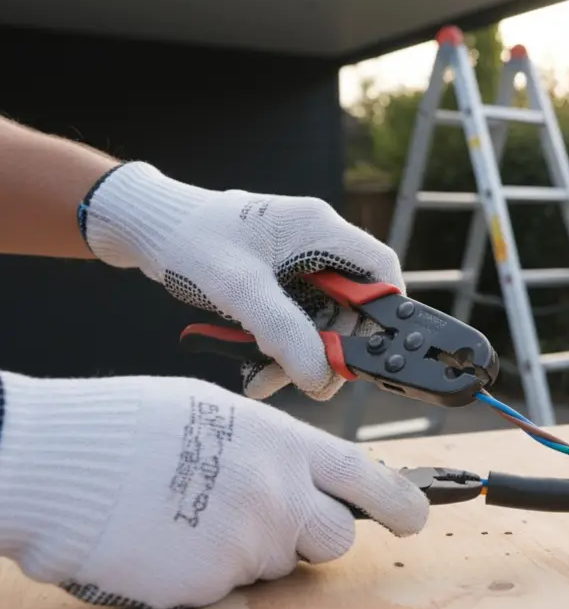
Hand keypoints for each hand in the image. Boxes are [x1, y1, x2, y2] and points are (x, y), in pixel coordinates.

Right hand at [0, 371, 428, 608]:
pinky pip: (222, 588)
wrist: (62, 464)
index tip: (416, 518)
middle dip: (311, 534)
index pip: (368, 479)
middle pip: (333, 539)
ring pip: (272, 563)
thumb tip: (293, 470)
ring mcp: (245, 547)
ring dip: (247, 550)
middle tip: (265, 517)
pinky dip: (201, 571)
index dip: (402, 503)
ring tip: (191, 515)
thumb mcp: (220, 413)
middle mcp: (278, 498)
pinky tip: (165, 540)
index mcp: (286, 446)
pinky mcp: (207, 587)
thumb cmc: (131, 426)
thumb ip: (271, 447)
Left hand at [80, 162, 405, 400]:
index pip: (380, 270)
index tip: (372, 352)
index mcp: (319, 229)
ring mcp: (295, 262)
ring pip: (319, 319)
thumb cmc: (189, 240)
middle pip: (349, 304)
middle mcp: (315, 243)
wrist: (142, 226)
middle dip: (329, 347)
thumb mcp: (239, 289)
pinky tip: (253, 370)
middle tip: (306, 380)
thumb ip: (284, 332)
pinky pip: (292, 320)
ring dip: (298, 354)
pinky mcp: (275, 279)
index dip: (385, 313)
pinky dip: (277, 347)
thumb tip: (321, 376)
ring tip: (264, 381)